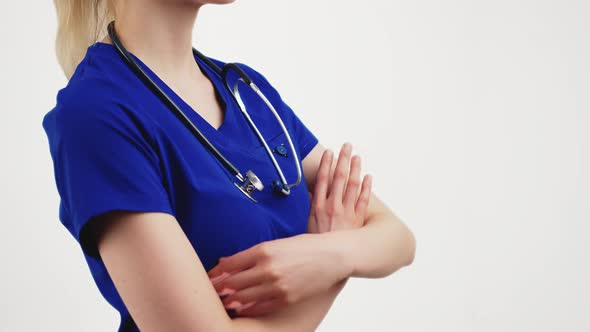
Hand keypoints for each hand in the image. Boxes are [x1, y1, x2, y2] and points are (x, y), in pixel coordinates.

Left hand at [207, 233, 349, 316]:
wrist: (332, 256)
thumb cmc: (305, 246)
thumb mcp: (277, 243)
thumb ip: (252, 253)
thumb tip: (228, 262)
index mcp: (263, 250)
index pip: (230, 264)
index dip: (216, 273)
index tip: (209, 277)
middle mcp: (267, 268)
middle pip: (234, 282)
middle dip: (220, 288)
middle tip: (211, 292)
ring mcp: (277, 285)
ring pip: (244, 298)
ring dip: (231, 301)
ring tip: (223, 302)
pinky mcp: (286, 298)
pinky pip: (260, 307)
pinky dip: (248, 309)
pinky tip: (241, 308)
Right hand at [308, 142, 371, 233]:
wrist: (330, 261)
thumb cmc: (317, 242)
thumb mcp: (308, 224)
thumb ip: (310, 206)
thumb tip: (308, 193)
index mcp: (319, 206)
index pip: (323, 179)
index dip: (326, 164)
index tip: (329, 152)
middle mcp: (333, 207)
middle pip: (339, 178)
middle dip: (343, 160)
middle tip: (347, 146)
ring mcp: (346, 213)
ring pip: (353, 186)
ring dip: (356, 169)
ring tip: (357, 157)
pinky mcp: (357, 220)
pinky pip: (364, 201)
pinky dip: (367, 188)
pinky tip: (369, 177)